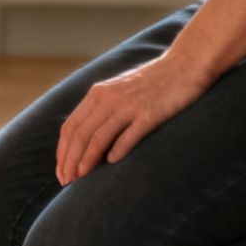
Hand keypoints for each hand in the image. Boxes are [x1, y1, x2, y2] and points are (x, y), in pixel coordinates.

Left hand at [55, 53, 213, 185]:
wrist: (184, 65)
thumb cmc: (152, 82)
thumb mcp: (119, 91)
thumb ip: (102, 111)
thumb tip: (85, 142)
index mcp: (98, 93)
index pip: (70, 127)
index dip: (62, 151)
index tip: (61, 171)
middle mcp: (108, 98)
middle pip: (80, 134)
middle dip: (69, 160)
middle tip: (66, 181)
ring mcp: (129, 105)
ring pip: (99, 137)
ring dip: (87, 160)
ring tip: (80, 177)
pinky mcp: (150, 113)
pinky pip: (129, 135)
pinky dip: (117, 150)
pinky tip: (111, 163)